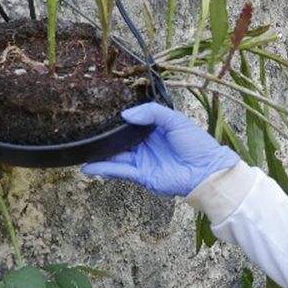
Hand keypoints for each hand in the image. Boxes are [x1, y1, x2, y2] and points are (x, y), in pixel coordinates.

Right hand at [82, 102, 240, 196]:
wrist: (207, 170)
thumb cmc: (196, 144)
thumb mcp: (175, 120)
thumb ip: (152, 112)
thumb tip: (125, 114)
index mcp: (154, 130)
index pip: (131, 123)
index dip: (117, 120)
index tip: (99, 112)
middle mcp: (145, 145)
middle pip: (120, 140)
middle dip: (104, 137)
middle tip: (84, 130)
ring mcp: (142, 161)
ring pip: (116, 155)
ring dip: (99, 153)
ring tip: (80, 148)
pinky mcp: (141, 175)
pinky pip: (119, 171)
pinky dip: (103, 168)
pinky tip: (87, 166)